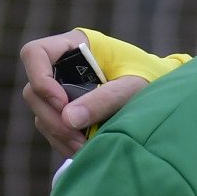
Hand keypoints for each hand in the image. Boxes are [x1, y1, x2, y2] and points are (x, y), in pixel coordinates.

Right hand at [18, 32, 146, 158]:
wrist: (162, 89)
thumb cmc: (150, 77)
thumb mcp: (133, 86)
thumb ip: (105, 99)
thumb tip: (69, 119)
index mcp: (75, 46)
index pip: (35, 54)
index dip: (39, 78)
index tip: (62, 103)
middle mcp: (61, 66)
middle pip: (34, 90)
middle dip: (52, 116)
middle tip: (76, 136)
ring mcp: (61, 89)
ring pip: (40, 112)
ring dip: (57, 133)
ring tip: (83, 148)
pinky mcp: (66, 111)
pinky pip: (52, 127)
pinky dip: (63, 141)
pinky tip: (83, 149)